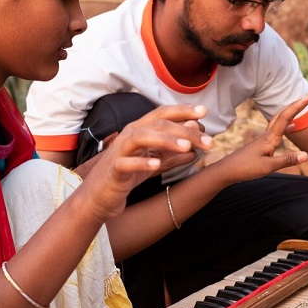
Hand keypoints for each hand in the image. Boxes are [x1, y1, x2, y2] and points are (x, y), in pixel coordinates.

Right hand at [77, 104, 212, 219]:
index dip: (183, 111)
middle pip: (158, 125)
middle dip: (185, 131)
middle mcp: (129, 135)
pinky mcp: (113, 169)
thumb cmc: (127, 176)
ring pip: (141, 137)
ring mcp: (120, 151)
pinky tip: (156, 165)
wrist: (100, 196)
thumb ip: (174, 155)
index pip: (162, 114)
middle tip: (208, 141)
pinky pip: (126, 163)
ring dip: (165, 140)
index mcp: (140, 130)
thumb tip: (197, 147)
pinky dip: (141, 163)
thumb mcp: (155, 164)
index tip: (204, 112)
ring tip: (187, 147)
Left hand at [211, 93, 307, 183]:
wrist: (227, 170)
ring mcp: (264, 139)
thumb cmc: (246, 169)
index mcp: (270, 137)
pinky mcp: (262, 144)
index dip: (300, 104)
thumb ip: (287, 160)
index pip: (287, 116)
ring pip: (280, 121)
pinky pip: (277, 130)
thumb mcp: (269, 167)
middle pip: (284, 114)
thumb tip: (307, 155)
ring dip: (292, 112)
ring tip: (302, 106)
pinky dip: (287, 125)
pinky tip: (292, 127)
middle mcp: (267, 135)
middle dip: (297, 104)